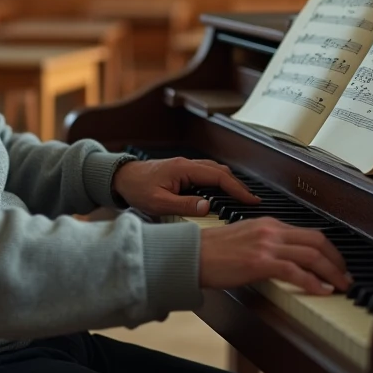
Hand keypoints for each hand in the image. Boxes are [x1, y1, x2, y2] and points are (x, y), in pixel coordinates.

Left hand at [111, 157, 260, 216]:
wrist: (121, 177)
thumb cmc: (136, 188)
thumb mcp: (159, 202)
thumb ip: (184, 205)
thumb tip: (208, 208)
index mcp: (184, 169)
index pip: (219, 177)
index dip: (237, 189)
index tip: (251, 200)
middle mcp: (187, 164)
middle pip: (221, 171)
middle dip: (238, 185)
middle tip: (251, 201)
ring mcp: (185, 166)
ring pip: (214, 171)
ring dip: (229, 183)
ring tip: (240, 198)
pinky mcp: (181, 171)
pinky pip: (206, 173)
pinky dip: (218, 182)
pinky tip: (220, 193)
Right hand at [200, 218, 351, 292]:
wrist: (192, 255)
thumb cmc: (212, 251)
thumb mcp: (245, 238)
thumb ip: (266, 243)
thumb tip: (285, 257)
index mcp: (268, 223)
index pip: (308, 232)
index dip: (328, 249)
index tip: (336, 263)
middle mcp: (271, 230)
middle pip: (317, 240)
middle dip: (337, 260)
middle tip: (345, 275)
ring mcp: (266, 245)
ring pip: (312, 254)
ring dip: (332, 272)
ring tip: (340, 285)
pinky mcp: (260, 261)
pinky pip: (295, 270)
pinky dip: (313, 281)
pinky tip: (322, 290)